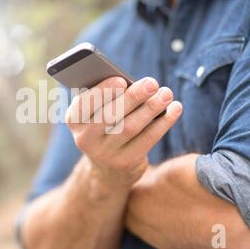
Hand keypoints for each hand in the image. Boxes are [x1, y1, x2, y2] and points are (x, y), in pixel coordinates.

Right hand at [65, 76, 182, 187]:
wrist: (107, 168)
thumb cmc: (106, 126)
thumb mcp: (98, 113)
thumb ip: (108, 97)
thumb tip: (134, 83)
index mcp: (74, 120)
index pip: (85, 104)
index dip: (103, 92)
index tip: (121, 79)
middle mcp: (85, 139)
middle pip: (110, 115)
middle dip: (133, 97)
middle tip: (152, 83)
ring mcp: (104, 154)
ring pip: (130, 127)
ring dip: (151, 108)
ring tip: (166, 93)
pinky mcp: (126, 163)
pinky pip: (147, 139)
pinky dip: (163, 122)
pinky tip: (175, 108)